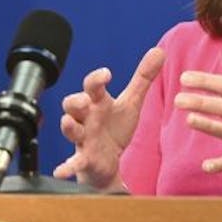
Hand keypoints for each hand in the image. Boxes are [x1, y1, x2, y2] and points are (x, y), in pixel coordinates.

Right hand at [52, 47, 163, 189]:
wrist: (107, 162)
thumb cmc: (115, 129)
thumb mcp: (131, 103)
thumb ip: (142, 78)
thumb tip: (159, 50)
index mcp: (98, 103)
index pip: (92, 86)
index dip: (96, 79)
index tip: (107, 74)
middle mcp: (86, 118)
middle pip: (72, 104)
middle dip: (76, 100)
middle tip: (85, 100)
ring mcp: (83, 138)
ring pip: (70, 129)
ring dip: (69, 126)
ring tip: (70, 124)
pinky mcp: (83, 159)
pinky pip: (73, 162)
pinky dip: (66, 166)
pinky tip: (61, 171)